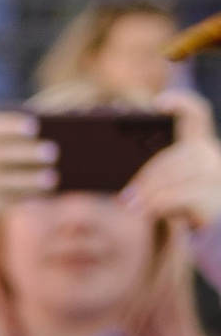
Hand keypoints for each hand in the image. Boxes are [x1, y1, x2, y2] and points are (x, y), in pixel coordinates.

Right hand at [0, 106, 53, 226]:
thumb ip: (11, 135)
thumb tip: (51, 132)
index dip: (12, 126)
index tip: (35, 126)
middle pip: (0, 154)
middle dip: (26, 153)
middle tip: (54, 152)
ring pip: (0, 182)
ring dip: (27, 181)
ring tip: (52, 179)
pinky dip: (17, 200)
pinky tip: (36, 197)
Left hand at [129, 89, 220, 233]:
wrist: (213, 232)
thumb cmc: (186, 205)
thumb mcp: (172, 186)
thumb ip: (157, 175)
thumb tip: (125, 184)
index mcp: (201, 145)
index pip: (197, 114)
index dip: (180, 104)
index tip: (158, 103)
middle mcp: (211, 156)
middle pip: (175, 154)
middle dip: (147, 174)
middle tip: (124, 194)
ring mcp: (214, 177)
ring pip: (177, 174)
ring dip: (149, 190)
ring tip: (129, 204)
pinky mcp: (213, 199)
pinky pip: (182, 195)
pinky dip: (159, 202)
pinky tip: (144, 211)